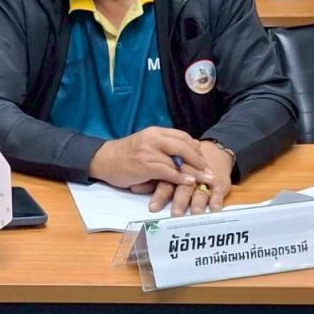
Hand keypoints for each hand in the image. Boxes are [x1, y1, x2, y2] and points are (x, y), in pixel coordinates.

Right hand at [88, 126, 213, 189]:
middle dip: (200, 159)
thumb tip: (183, 158)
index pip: (182, 136)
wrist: (104, 160)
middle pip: (184, 146)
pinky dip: (181, 178)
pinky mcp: (145, 165)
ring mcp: (149, 151)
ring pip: (179, 160)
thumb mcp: (145, 145)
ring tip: (206, 179)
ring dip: (194, 171)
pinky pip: (169, 171)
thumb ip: (162, 148)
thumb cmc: (125, 155)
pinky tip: (189, 182)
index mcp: (154, 132)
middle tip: (210, 170)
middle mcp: (153, 138)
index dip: (195, 148)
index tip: (204, 158)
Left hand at [150, 140, 234, 215]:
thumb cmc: (182, 165)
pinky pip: (219, 193)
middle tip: (175, 215)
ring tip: (196, 214)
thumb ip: (153, 179)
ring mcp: (205, 180)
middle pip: (183, 187)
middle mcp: (190, 176)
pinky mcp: (219, 184)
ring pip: (200, 191)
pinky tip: (215, 209)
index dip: (159, 194)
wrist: (210, 153)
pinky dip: (217, 201)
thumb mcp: (166, 170)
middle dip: (179, 201)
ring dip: (198, 203)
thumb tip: (132, 187)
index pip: (166, 181)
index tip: (152, 209)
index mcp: (175, 170)